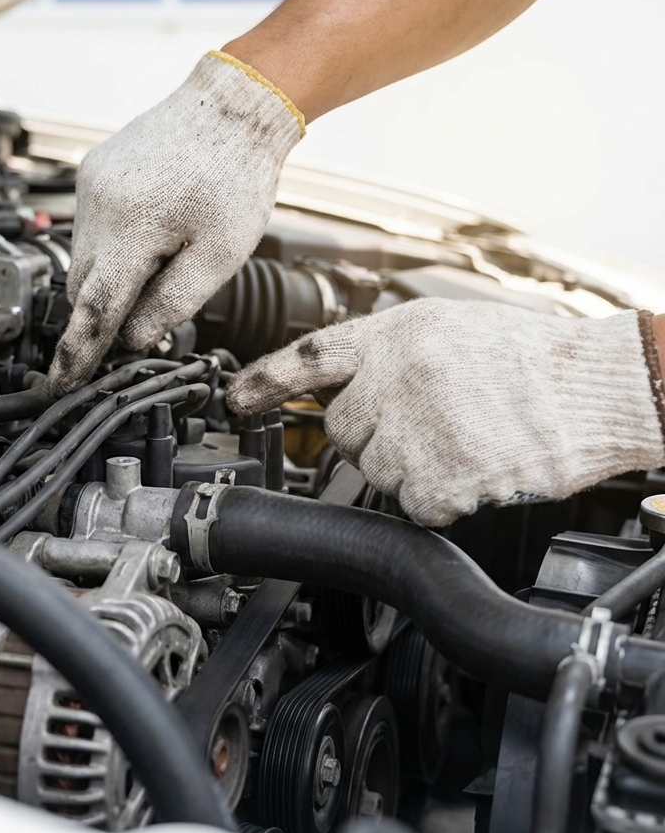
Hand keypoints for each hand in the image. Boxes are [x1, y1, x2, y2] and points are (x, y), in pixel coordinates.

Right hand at [47, 51, 303, 394]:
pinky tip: (150, 233)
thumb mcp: (219, 255)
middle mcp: (99, 204)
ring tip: (162, 257)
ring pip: (84, 258)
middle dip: (104, 311)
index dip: (79, 353)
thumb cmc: (236, 174)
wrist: (234, 106)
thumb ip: (173, 303)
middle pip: (84, 286)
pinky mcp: (93, 172)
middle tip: (141, 318)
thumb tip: (133, 337)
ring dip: (110, 276)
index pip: (95, 308)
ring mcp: (91, 184)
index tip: (62, 383)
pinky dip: (111, 246)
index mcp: (130, 227)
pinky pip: (90, 227)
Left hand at [227, 299, 664, 525]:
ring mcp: (417, 427)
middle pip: (341, 429)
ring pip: (374, 471)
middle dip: (371, 436)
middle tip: (423, 427)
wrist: (596, 387)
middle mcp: (396, 377)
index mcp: (397, 335)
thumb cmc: (531, 359)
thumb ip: (391, 352)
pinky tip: (472, 470)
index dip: (267, 380)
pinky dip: (438, 499)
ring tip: (459, 442)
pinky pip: (413, 504)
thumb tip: (348, 380)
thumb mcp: (450, 328)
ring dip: (407, 469)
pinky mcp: (442, 475)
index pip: (311, 357)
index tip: (237, 399)